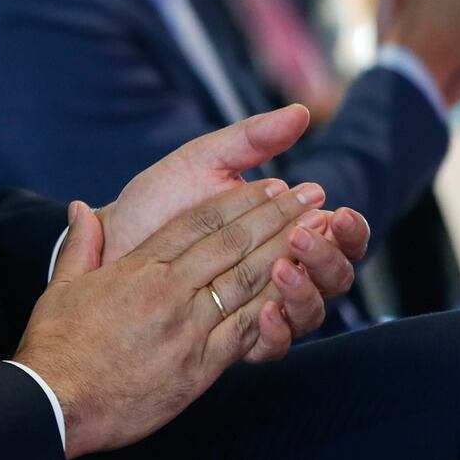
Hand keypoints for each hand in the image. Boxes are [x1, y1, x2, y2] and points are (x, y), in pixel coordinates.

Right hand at [15, 180, 327, 458]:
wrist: (58, 398)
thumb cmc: (55, 344)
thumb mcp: (63, 285)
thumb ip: (80, 245)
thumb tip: (82, 208)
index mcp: (137, 268)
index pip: (195, 224)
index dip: (236, 201)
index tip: (266, 185)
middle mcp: (168, 291)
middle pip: (232, 245)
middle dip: (276, 216)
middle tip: (310, 193)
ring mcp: (188, 328)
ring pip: (248, 282)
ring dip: (288, 253)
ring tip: (318, 231)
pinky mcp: (200, 366)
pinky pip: (246, 330)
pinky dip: (277, 308)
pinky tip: (302, 289)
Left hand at [94, 108, 366, 344]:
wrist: (110, 241)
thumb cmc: (158, 201)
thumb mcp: (202, 162)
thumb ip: (250, 140)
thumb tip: (302, 112)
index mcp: (284, 233)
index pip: (340, 237)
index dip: (349, 229)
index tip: (336, 210)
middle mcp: (282, 274)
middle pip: (336, 277)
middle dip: (329, 257)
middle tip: (304, 234)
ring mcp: (260, 308)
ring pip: (311, 313)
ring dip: (305, 290)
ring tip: (281, 265)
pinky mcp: (232, 340)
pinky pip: (272, 347)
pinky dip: (275, 329)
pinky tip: (263, 310)